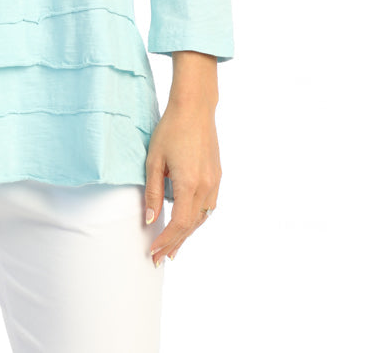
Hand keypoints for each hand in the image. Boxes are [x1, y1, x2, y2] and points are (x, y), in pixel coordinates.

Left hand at [143, 99, 220, 264]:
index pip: (179, 224)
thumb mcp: (154, 160)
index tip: (153, 252)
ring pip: (203, 217)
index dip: (166, 240)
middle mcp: (206, 186)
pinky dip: (197, 219)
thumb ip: (152, 192)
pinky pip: (208, 205)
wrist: (195, 107)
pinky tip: (188, 223)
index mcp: (190, 184)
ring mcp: (215, 181)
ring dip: (188, 234)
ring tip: (173, 248)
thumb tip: (149, 219)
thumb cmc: (171, 129)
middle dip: (175, 244)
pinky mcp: (217, 175)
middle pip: (192, 225)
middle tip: (160, 259)